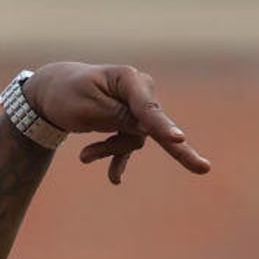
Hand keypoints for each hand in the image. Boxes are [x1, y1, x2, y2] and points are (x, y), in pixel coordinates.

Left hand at [24, 62, 211, 184]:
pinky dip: (116, 160)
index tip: (177, 139)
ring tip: (83, 157)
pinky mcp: (131, 122)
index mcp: (128, 79)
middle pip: (150, 126)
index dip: (161, 126)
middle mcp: (140, 91)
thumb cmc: (68, 95)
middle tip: (204, 168)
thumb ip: (117, 117)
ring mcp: (138, 108)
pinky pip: (129, 145)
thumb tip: (147, 132)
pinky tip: (114, 179)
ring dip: (108, 150)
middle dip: (167, 147)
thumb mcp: (86, 108)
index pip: (147, 108)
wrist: (55, 93)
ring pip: (134, 140)